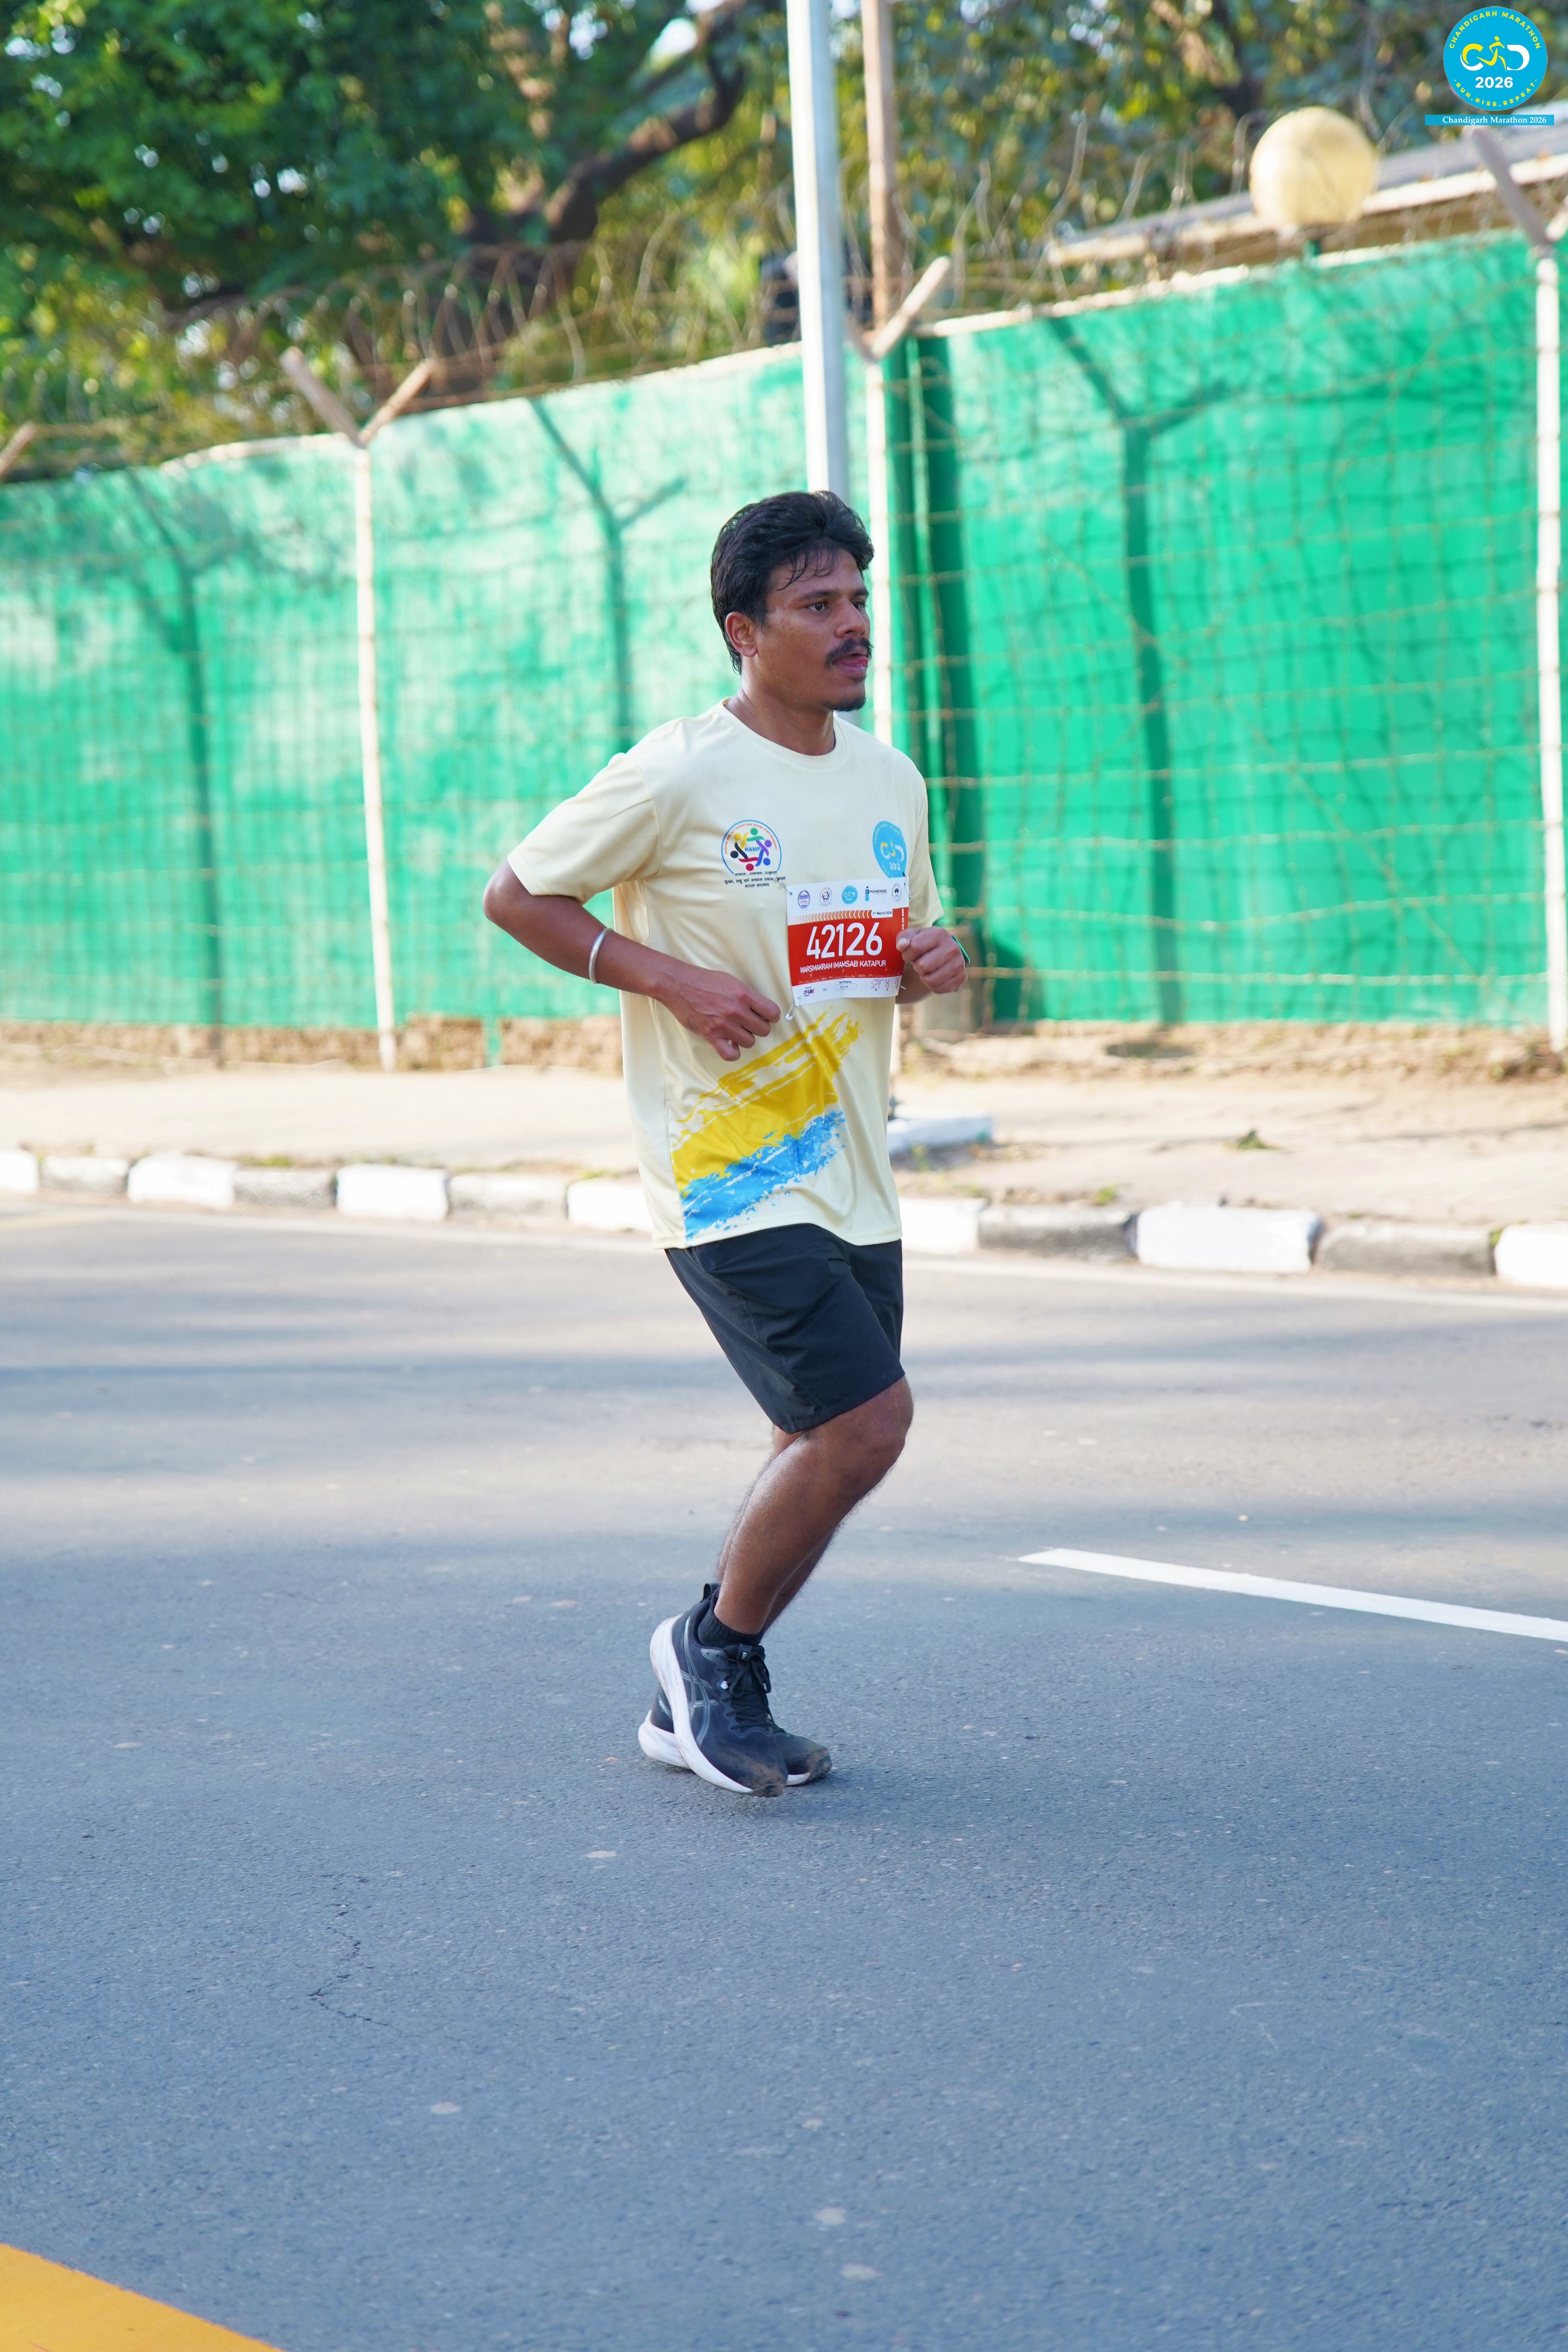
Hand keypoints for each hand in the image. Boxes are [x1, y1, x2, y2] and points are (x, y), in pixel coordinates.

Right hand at [657, 963, 780, 1061]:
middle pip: (763, 1030)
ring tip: (735, 1031)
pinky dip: (733, 1052)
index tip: (765, 1016)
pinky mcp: (711, 1035)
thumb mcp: (731, 981)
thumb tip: (760, 1011)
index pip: (772, 1012)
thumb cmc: (704, 981)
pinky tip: (729, 1044)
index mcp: (744, 994)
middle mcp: (736, 1010)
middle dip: (757, 1027)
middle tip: (747, 1023)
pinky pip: (731, 1054)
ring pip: (750, 1042)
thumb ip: (747, 996)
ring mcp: (724, 1025)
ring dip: (744, 1038)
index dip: (771, 1016)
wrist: (678, 985)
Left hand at [897, 927, 966, 996]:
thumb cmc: (923, 945)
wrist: (942, 954)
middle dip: (916, 967)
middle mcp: (953, 947)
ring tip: (927, 970)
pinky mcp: (961, 977)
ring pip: (929, 980)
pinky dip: (931, 986)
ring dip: (924, 977)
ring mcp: (959, 963)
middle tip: (920, 963)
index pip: (915, 947)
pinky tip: (934, 976)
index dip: (907, 954)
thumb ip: (903, 938)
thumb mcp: (912, 937)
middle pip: (922, 966)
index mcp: (940, 933)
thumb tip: (901, 945)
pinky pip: (937, 989)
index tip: (910, 955)